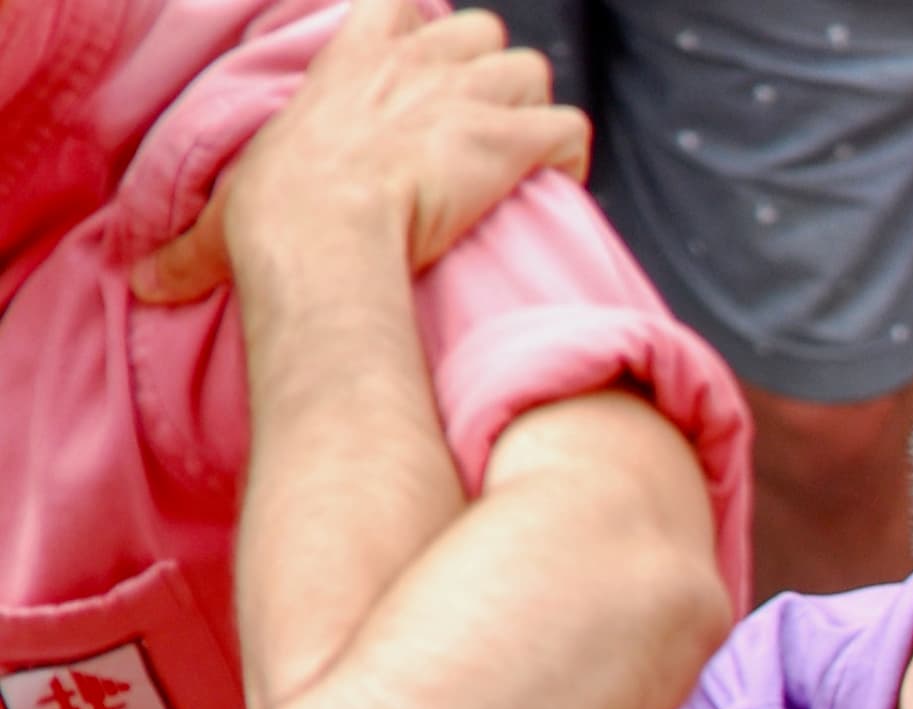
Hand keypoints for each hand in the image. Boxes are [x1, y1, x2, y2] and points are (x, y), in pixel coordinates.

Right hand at [133, 0, 587, 306]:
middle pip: (482, 32)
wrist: (324, 234)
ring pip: (533, 70)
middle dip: (491, 76)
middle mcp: (415, 66)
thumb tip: (146, 283)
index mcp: (351, 66)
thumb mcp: (224, 218)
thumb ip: (191, 245)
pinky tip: (560, 188)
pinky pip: (571, 128)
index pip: (396, 7)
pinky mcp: (510, 139)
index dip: (423, 37)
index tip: (424, 84)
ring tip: (522, 162)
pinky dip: (573, 157)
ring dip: (534, 111)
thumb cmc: (273, 224)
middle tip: (482, 134)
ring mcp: (467, 97)